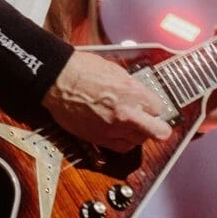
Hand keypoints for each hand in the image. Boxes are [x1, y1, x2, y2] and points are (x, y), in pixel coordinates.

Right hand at [44, 50, 172, 150]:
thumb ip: (131, 87)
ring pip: (138, 141)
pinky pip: (121, 147)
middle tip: (154, 124)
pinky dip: (125, 143)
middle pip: (155, 131)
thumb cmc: (82, 70)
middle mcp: (126, 114)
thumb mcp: (116, 71)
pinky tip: (121, 134)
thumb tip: (139, 95)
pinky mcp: (98, 137)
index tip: (150, 106)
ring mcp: (112, 128)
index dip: (154, 107)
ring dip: (139, 134)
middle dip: (156, 126)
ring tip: (133, 126)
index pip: (158, 109)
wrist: (58, 80)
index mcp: (132, 93)